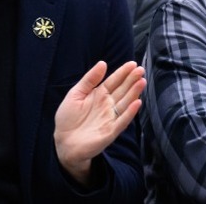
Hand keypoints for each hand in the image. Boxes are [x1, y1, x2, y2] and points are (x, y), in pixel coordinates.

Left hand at [53, 61, 145, 185]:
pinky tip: (137, 103)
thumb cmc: (68, 118)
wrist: (63, 141)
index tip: (133, 63)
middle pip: (122, 90)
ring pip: (125, 103)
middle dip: (131, 80)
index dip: (122, 73)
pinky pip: (122, 120)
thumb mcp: (75, 94)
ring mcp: (110, 117)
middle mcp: (107, 105)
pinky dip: (130, 112)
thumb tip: (103, 63)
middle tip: (141, 69)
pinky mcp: (111, 131)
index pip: (113, 81)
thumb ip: (89, 80)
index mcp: (98, 95)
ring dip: (134, 93)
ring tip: (141, 81)